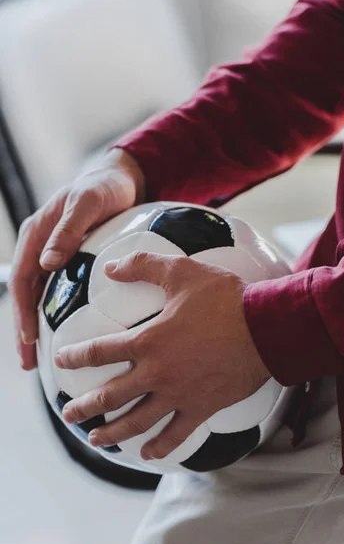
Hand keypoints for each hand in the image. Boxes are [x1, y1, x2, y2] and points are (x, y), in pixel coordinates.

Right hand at [9, 148, 144, 369]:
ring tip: (48, 358)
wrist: (121, 179)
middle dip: (26, 329)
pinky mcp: (73, 261)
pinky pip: (63, 291)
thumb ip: (67, 230)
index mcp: (36, 235)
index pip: (22, 280)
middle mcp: (41, 248)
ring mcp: (56, 255)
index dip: (22, 311)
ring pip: (43, 296)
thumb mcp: (87, 203)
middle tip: (29, 363)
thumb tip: (47, 264)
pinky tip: (74, 334)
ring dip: (42, 325)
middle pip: (28, 295)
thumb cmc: (103, 187)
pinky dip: (63, 313)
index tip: (28, 339)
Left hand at [56, 253, 270, 460]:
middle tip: (69, 414)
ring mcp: (179, 394)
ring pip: (137, 420)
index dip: (77, 357)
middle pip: (111, 395)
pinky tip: (147, 453)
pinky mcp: (201, 406)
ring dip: (112, 431)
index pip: (101, 351)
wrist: (265, 328)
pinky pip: (176, 433)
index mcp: (148, 340)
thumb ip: (143, 266)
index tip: (62, 363)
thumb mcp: (181, 272)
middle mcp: (157, 372)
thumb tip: (112, 268)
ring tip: (95, 439)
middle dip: (85, 406)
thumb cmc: (224, 298)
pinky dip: (160, 446)